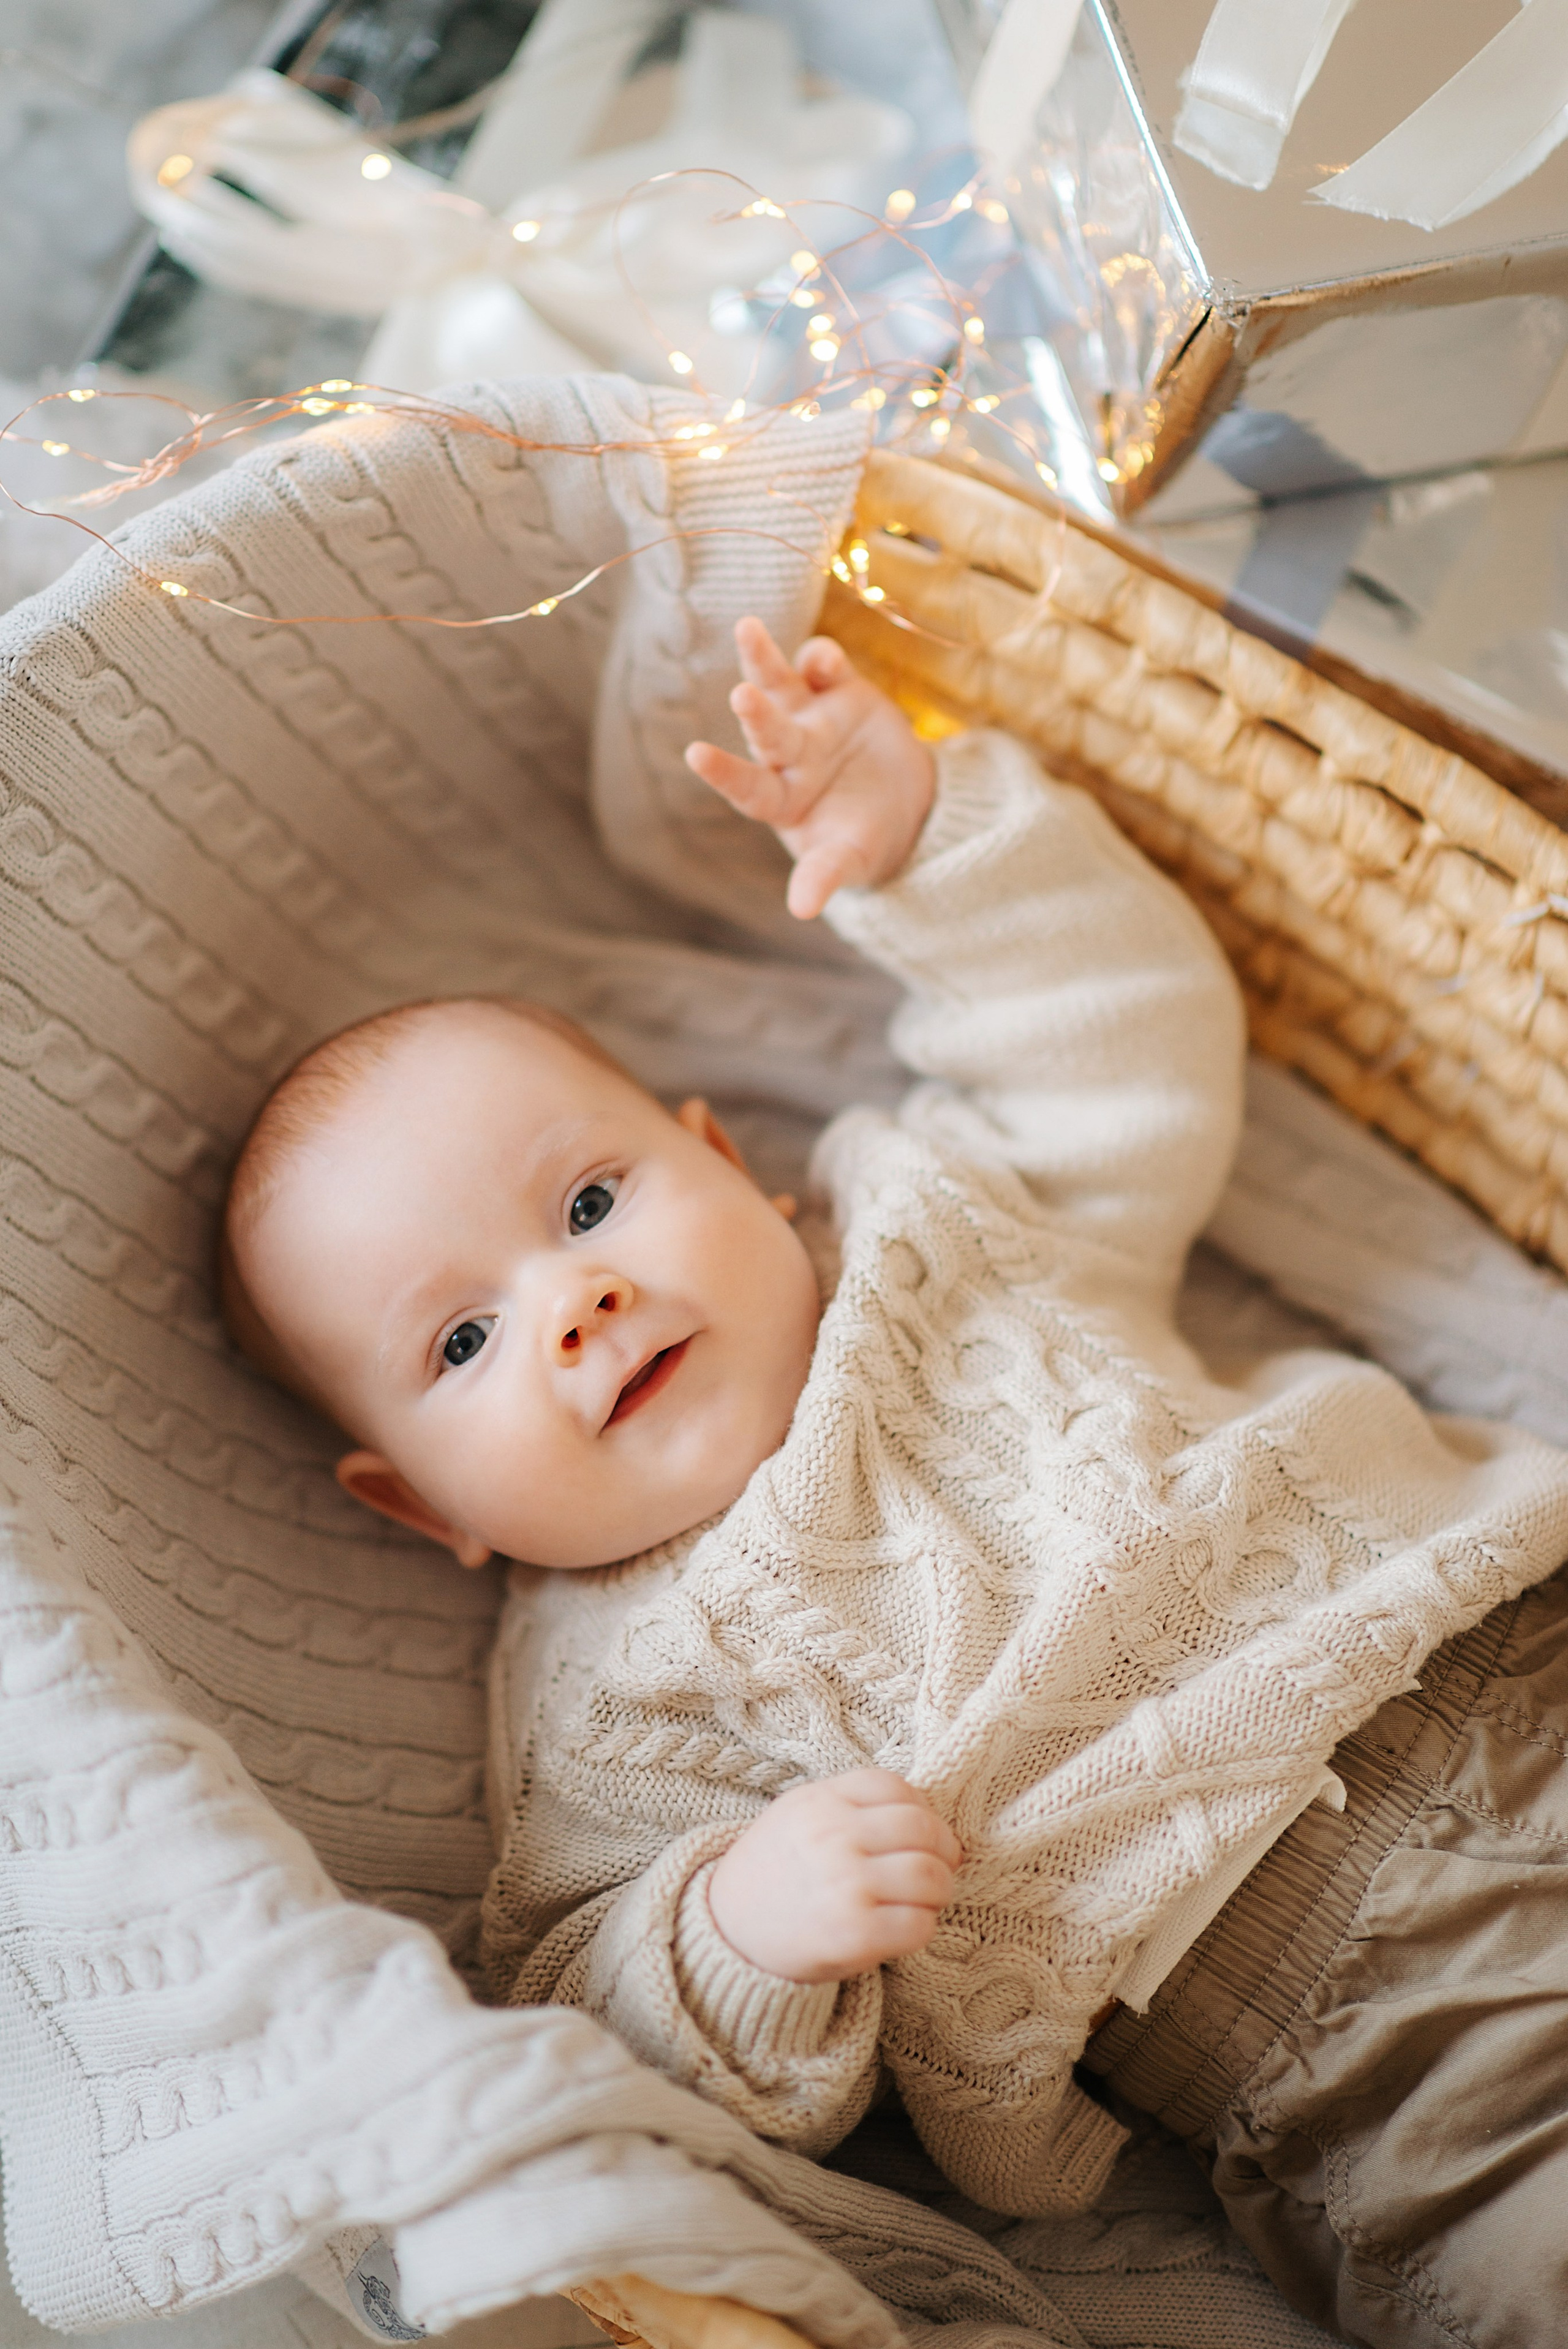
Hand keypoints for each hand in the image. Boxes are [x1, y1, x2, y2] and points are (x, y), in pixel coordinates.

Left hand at [685, 616, 936, 920]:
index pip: (746, 786)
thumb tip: (802, 910)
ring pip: (778, 684)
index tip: (695, 754)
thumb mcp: (850, 860)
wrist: (910, 804)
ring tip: (746, 628)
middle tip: (742, 696)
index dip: (723, 772)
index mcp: (780, 798)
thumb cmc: (865, 837)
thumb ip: (824, 876)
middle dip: (755, 714)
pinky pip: (824, 667)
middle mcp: (787, 755)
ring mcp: (810, 718)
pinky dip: (821, 658)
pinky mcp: (840, 691)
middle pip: (765, 731)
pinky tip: (823, 662)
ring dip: (763, 659)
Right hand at [707, 1767, 961, 1982]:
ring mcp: (846, 1885)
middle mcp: (834, 1837)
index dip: (924, 1810)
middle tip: (940, 1868)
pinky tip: (904, 1927)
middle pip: (924, 1831)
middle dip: (944, 1851)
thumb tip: (926, 1816)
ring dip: (939, 1891)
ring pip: (930, 1877)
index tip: (926, 1833)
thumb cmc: (775, 1870)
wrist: (728, 1931)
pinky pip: (919, 1924)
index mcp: (821, 1801)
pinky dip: (923, 1927)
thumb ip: (852, 1804)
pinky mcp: (855, 1934)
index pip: (896, 1787)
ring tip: (925, 1900)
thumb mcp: (799, 1814)